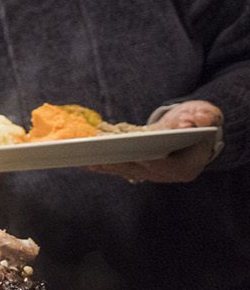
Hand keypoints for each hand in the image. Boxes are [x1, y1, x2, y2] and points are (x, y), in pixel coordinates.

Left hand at [86, 99, 222, 184]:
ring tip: (83, 156)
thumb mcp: (206, 114)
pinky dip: (102, 163)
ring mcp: (151, 175)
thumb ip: (205, 117)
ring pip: (125, 170)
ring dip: (104, 164)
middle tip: (97, 155)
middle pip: (140, 170)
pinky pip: (117, 168)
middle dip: (118, 162)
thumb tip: (196, 121)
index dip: (152, 161)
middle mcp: (168, 175)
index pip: (168, 167)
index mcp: (188, 166)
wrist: (192, 128)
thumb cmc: (198, 120)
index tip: (135, 155)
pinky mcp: (138, 170)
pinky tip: (83, 158)